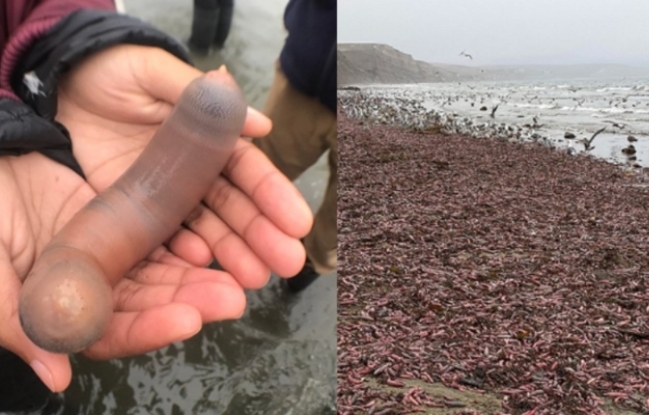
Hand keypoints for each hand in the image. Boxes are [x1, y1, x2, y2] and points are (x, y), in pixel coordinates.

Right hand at [0, 153, 248, 391]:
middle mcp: (92, 282)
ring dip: (201, 275)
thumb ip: (14, 318)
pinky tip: (212, 241)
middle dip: (191, 301)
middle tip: (232, 298)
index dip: (148, 329)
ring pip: (164, 270)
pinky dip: (189, 238)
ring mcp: (112, 249)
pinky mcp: (127, 217)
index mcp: (59, 303)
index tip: (187, 320)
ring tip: (242, 275)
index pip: (110, 331)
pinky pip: (164, 232)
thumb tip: (58, 376)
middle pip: (149, 302)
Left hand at [56, 44, 312, 288]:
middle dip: (262, 235)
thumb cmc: (109, 74)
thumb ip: (198, 95)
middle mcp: (193, 175)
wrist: (54, 93)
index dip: (273, 195)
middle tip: (287, 262)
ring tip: (254, 279)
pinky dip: (184, 257)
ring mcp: (165, 200)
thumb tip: (261, 124)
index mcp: (206, 140)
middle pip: (234, 208)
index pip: (247, 170)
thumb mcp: (151, 72)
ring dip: (233, 255)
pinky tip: (202, 266)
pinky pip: (163, 242)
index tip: (297, 222)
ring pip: (206, 231)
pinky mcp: (134, 218)